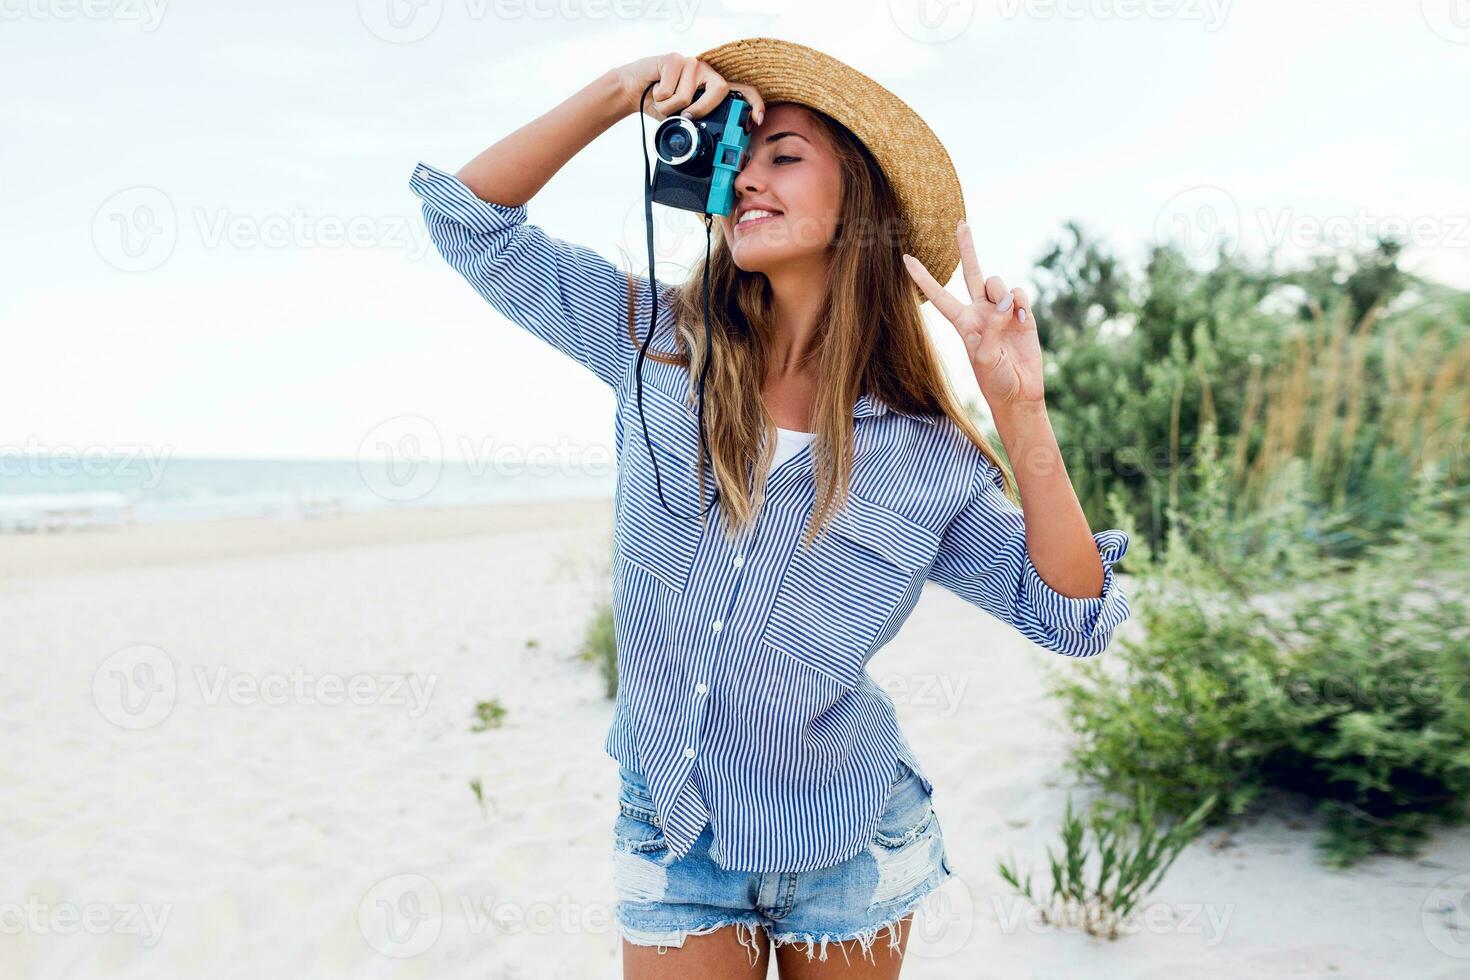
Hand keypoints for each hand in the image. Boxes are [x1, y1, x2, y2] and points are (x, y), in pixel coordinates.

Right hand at [614, 53, 765, 123]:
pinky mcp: (674, 59)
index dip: (754, 104)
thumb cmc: (661, 105)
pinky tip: (656, 89)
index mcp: (714, 88)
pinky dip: (659, 98)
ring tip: (663, 100)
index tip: (757, 120)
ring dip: (669, 107)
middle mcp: (707, 73)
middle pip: (719, 91)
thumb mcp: (683, 121)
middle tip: (685, 116)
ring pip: (687, 96)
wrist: (633, 90)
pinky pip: (670, 90)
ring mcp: (692, 63)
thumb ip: (699, 125)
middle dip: (700, 110)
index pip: (744, 91)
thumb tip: (709, 146)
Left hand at [902, 220, 1043, 412]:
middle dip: (967, 248)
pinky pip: (1019, 293)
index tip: (906, 259)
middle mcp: (980, 312)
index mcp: (963, 323)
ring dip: (1002, 293)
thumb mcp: (985, 359)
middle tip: (961, 223)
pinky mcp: (1022, 314)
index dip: (923, 278)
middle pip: (971, 272)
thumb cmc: (996, 381)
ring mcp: (1002, 311)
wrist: (1020, 393)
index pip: (939, 296)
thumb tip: (1005, 301)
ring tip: (1010, 316)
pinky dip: (1021, 302)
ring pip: (997, 282)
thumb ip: (992, 328)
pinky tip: (1023, 320)